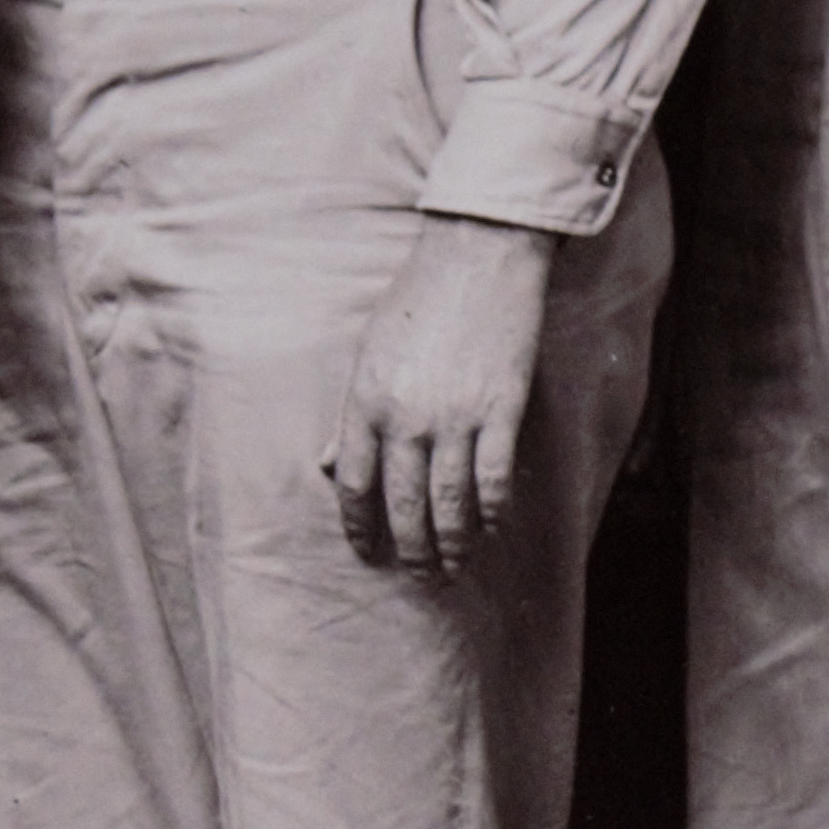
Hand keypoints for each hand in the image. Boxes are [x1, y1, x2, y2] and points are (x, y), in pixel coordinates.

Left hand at [331, 217, 555, 573]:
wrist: (476, 254)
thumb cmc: (417, 298)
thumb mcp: (368, 352)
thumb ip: (350, 414)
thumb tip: (326, 465)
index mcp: (365, 401)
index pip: (354, 484)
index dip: (360, 527)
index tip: (368, 552)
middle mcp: (406, 416)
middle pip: (403, 504)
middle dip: (410, 549)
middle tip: (420, 574)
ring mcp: (455, 415)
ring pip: (449, 501)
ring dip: (453, 544)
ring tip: (455, 567)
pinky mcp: (501, 408)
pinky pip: (495, 478)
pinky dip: (494, 512)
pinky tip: (493, 528)